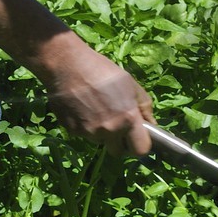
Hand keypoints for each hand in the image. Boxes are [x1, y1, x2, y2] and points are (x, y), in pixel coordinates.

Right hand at [40, 37, 153, 156]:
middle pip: (117, 151)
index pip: (140, 150)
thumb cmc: (101, 69)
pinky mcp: (72, 131)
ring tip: (94, 108)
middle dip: (119, 142)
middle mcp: (109, 129)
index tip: (136, 138)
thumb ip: (144, 105)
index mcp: (127, 118)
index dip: (140, 145)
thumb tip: (150, 124)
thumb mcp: (130, 82)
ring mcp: (89, 132)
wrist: (66, 64)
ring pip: (99, 141)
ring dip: (100, 131)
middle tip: (115, 124)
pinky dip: (84, 125)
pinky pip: (84, 134)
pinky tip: (81, 106)